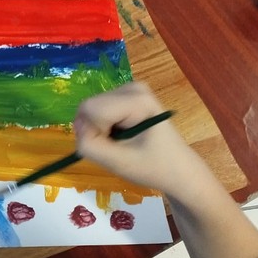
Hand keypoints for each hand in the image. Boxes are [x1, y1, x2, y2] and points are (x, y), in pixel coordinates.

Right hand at [73, 82, 205, 196]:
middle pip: (90, 106)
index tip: (114, 147)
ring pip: (92, 107)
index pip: (90, 109)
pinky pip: (99, 107)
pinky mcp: (128, 94)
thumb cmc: (153, 168)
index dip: (94, 133)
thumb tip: (79, 128)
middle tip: (116, 147)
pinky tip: (122, 134)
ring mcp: (131, 88)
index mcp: (137, 100)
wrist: (179, 170)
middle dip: (96, 130)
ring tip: (121, 142)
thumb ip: (88, 144)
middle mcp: (133, 87)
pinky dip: (104, 124)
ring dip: (99, 128)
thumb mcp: (117, 163)